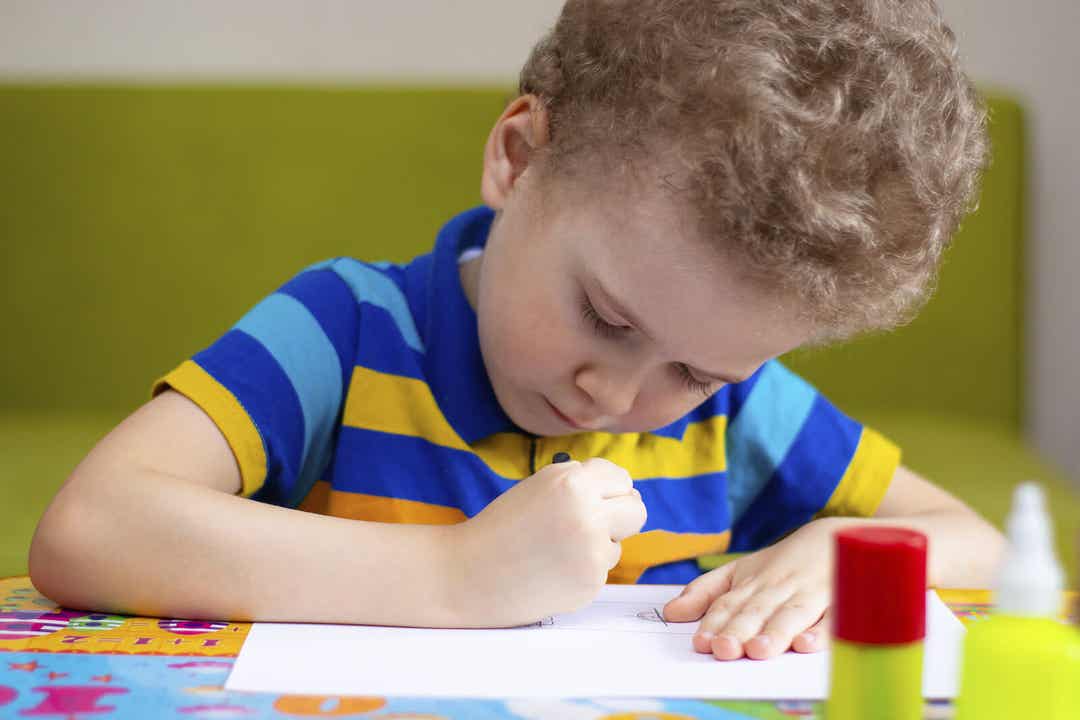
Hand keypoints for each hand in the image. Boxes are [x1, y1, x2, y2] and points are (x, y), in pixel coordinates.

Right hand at [451, 458, 646, 626]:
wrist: (469, 574)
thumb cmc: (503, 527)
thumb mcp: (541, 487)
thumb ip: (582, 484)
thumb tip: (628, 493)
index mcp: (571, 481)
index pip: (621, 478)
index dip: (609, 488)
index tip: (594, 498)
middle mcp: (587, 513)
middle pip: (637, 509)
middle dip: (621, 515)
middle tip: (594, 523)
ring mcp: (591, 550)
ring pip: (619, 542)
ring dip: (598, 544)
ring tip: (556, 549)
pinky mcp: (591, 582)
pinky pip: (603, 568)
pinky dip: (584, 569)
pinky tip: (553, 570)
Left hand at [662, 518, 839, 659]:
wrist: (836, 535)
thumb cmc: (782, 563)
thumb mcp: (740, 571)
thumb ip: (705, 592)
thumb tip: (670, 613)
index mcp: (752, 583)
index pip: (729, 604)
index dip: (715, 623)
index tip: (701, 642)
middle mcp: (778, 588)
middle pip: (757, 611)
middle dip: (739, 630)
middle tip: (724, 649)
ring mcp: (809, 593)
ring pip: (790, 615)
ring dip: (774, 632)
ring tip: (758, 650)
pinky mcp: (840, 600)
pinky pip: (832, 618)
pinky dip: (822, 631)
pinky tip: (807, 644)